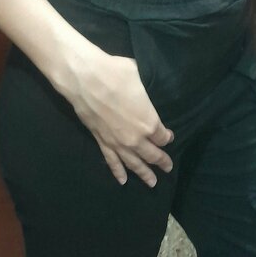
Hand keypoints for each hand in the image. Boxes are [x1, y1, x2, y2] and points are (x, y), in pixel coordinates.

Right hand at [59, 44, 174, 187]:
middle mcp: (136, 138)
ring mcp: (118, 143)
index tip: (169, 137)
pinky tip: (122, 181)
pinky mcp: (102, 143)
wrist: (86, 80)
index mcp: (149, 122)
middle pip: (152, 155)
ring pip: (134, 164)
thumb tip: (146, 87)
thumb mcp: (140, 76)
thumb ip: (146, 89)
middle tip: (168, 168)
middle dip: (161, 161)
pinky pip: (112, 162)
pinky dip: (118, 172)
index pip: (163, 136)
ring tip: (152, 183)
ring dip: (144, 174)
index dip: (167, 138)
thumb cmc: (116, 74)